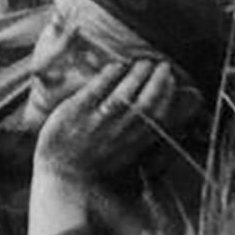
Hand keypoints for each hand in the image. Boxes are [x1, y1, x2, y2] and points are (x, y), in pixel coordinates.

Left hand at [33, 60, 177, 182]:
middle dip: (157, 83)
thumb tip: (159, 113)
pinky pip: (95, 93)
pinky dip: (108, 78)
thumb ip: (140, 135)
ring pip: (122, 98)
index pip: (156, 119)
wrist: (62, 172)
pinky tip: (117, 65)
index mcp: (132, 143)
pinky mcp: (76, 113)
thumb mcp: (123, 152)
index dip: (167, 97)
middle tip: (163, 65)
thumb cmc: (93, 159)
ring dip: (136, 78)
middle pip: (144, 106)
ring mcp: (96, 123)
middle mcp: (117, 134)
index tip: (172, 79)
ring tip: (144, 62)